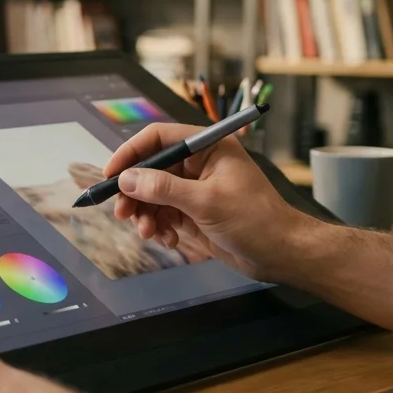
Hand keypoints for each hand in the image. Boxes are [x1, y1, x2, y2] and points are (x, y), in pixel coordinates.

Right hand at [106, 122, 314, 280]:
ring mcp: (194, 189)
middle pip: (150, 169)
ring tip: (150, 233)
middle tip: (122, 213)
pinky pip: (163, 215)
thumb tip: (127, 179)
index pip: (159, 138)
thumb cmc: (255, 220)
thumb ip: (163, 189)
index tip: (111, 175)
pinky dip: (159, 228)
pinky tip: (169, 241)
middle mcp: (198, 165)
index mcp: (207, 148)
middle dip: (135, 192)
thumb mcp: (206, 202)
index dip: (131, 153)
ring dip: (145, 215)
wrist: (281, 254)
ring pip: (153, 195)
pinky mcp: (193, 213)